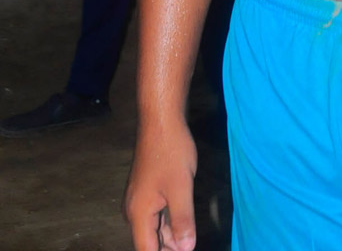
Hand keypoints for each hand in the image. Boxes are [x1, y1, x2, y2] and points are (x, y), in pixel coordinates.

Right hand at [126, 120, 196, 250]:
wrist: (161, 120)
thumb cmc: (171, 151)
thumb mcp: (181, 189)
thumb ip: (183, 221)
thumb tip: (186, 249)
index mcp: (138, 214)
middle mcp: (134, 210)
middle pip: (150, 242)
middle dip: (169, 247)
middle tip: (189, 243)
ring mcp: (139, 199)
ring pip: (154, 228)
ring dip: (171, 235)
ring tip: (189, 236)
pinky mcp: (146, 190)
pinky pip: (156, 214)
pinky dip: (169, 221)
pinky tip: (183, 222)